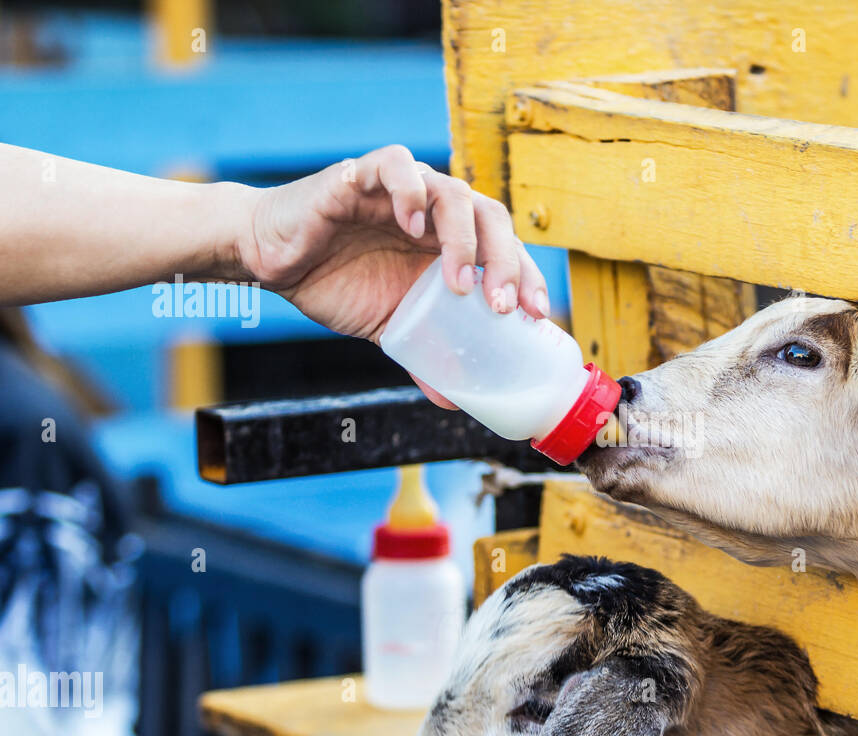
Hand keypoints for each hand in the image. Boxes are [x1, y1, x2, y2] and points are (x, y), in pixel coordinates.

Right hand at [234, 145, 549, 403]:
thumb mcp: (391, 326)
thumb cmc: (337, 282)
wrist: (274, 260)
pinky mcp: (360, 175)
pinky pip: (396, 165)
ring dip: (463, 239)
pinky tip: (411, 226)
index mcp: (450, 241)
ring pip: (452, 191)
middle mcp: (434, 211)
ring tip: (458, 282)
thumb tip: (453, 401)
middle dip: (505, 262)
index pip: (506, 248)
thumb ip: (425, 354)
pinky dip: (410, 192)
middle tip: (500, 306)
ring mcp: (401, 190)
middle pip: (491, 217)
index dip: (528, 276)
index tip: (537, 315)